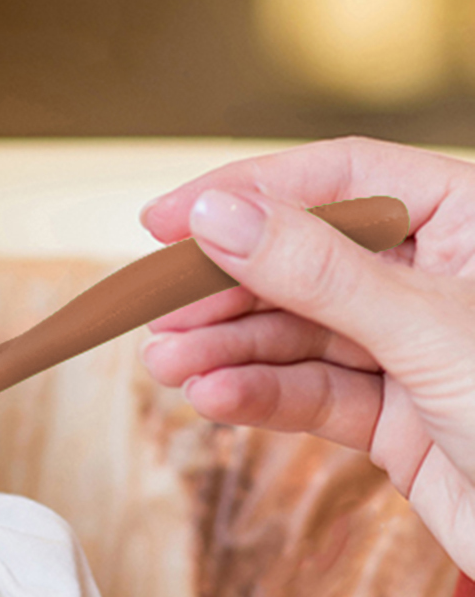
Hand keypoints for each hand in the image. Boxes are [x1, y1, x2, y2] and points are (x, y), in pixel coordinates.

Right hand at [139, 136, 474, 578]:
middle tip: (153, 307)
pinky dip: (261, 398)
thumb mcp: (426, 330)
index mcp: (469, 220)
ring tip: (167, 364)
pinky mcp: (399, 420)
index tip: (167, 220)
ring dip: (229, 349)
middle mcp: (439, 276)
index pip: (341, 177)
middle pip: (306, 257)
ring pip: (300, 332)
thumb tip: (218, 214)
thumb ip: (316, 271)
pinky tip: (213, 399)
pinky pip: (314, 393)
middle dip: (228, 287)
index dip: (250, 192)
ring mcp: (416, 349)